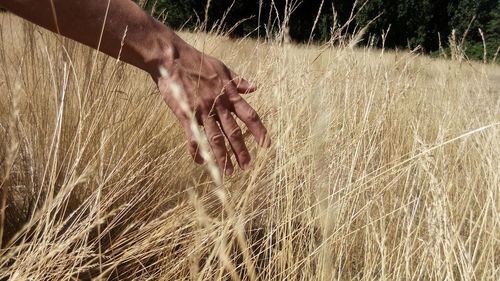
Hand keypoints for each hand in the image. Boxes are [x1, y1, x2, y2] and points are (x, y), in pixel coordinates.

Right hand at [153, 43, 269, 174]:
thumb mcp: (222, 67)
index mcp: (228, 94)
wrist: (172, 57)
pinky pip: (193, 137)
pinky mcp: (186, 114)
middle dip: (242, 150)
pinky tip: (201, 163)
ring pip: (215, 138)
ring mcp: (202, 110)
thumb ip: (238, 80)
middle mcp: (218, 104)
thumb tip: (255, 87)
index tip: (265, 144)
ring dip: (223, 157)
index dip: (258, 130)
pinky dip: (197, 151)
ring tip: (229, 172)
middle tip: (248, 166)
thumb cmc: (197, 60)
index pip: (249, 115)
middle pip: (233, 132)